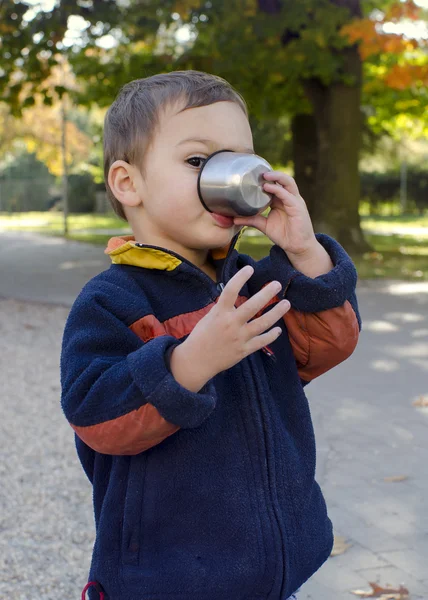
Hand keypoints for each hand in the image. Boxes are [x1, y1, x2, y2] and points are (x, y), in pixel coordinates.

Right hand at [169, 265, 290, 391]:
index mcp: (220, 313)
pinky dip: (271, 336)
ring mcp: (239, 338)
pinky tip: (278, 330)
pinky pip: (261, 342)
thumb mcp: (209, 318)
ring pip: (262, 324)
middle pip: (252, 306)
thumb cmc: (201, 336)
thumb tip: (234, 297)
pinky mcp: (244, 350)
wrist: (197, 360)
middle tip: (277, 284)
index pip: (230, 291)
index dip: (240, 278)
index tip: (250, 268)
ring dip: (276, 313)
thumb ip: (223, 308)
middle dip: (266, 294)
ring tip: (286, 303)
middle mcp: (231, 324)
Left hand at [234, 171, 317, 257]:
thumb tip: (234, 219)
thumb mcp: (264, 225)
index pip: (275, 184)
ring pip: (288, 182)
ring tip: (265, 175)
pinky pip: (288, 195)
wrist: (296, 247)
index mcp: (282, 200)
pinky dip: (278, 190)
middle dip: (272, 174)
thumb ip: (251, 220)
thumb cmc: (284, 235)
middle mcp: (289, 198)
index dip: (266, 179)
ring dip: (277, 177)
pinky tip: (268, 187)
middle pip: (283, 180)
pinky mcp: (298, 208)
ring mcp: (295, 202)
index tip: (253, 175)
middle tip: (258, 172)